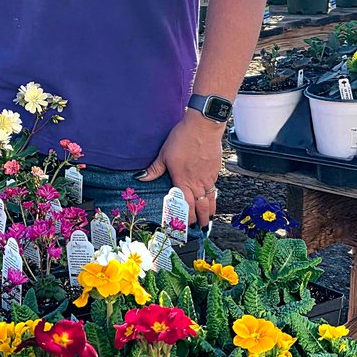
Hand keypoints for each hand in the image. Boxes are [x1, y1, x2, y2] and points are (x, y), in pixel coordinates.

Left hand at [137, 112, 222, 227]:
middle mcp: (197, 183)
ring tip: (209, 221)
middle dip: (200, 220)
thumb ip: (154, 169)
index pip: (185, 206)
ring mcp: (208, 178)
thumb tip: (140, 177)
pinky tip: (212, 200)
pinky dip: (213, 198)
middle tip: (200, 230)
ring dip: (210, 212)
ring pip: (210, 200)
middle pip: (201, 207)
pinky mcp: (215, 171)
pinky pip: (214, 189)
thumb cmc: (183, 138)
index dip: (185, 218)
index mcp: (183, 181)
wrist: (204, 126)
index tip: (184, 227)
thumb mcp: (164, 154)